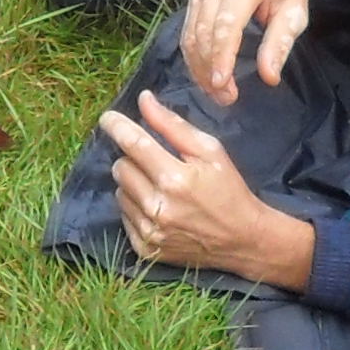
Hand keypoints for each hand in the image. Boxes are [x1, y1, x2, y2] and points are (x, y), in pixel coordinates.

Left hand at [97, 91, 315, 289]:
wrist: (242, 239)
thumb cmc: (228, 189)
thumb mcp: (210, 151)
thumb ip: (173, 125)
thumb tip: (144, 100)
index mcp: (175, 178)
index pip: (133, 144)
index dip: (116, 126)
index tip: (108, 118)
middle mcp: (157, 207)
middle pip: (121, 167)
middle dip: (133, 159)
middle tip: (155, 161)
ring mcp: (150, 231)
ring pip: (119, 191)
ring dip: (134, 184)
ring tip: (160, 187)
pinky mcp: (145, 248)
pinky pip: (123, 216)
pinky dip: (135, 207)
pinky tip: (158, 207)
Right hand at [181, 0, 314, 106]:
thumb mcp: (295, 12)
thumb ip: (280, 43)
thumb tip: (268, 77)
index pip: (226, 26)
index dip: (221, 58)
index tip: (222, 86)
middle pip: (203, 33)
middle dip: (210, 70)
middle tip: (226, 98)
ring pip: (190, 35)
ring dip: (199, 68)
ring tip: (216, 93)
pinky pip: (187, 29)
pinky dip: (194, 56)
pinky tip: (205, 75)